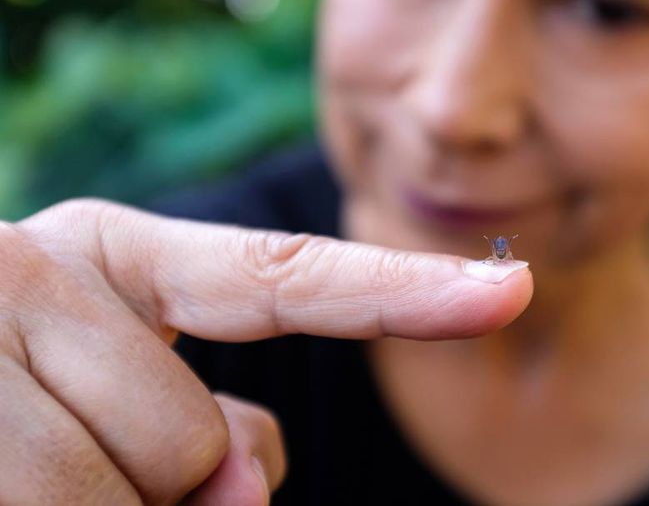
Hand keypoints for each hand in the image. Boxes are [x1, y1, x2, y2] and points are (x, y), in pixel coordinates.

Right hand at [0, 199, 532, 503]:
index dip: (409, 292)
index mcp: (114, 254)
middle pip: (202, 448)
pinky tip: (9, 464)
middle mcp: (47, 273)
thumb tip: (255, 476)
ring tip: (13, 458)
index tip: (510, 289)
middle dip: (158, 488)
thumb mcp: (100, 369)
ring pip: (135, 493)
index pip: (288, 278)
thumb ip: (202, 409)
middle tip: (56, 447)